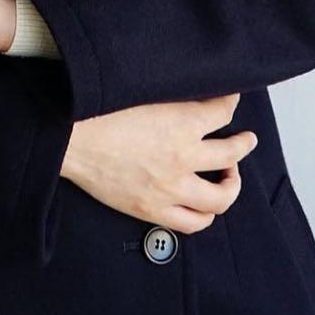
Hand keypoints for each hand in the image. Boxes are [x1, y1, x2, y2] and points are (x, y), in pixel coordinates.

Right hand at [59, 92, 257, 232]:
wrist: (70, 139)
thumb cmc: (97, 110)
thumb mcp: (142, 91)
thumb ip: (171, 96)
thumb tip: (190, 94)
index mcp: (182, 122)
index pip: (223, 111)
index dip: (232, 101)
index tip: (231, 98)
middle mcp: (183, 157)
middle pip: (232, 154)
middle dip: (243, 145)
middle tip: (245, 140)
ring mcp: (170, 188)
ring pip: (221, 197)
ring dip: (231, 186)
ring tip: (229, 177)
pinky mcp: (153, 209)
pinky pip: (193, 223)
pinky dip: (205, 215)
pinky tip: (202, 204)